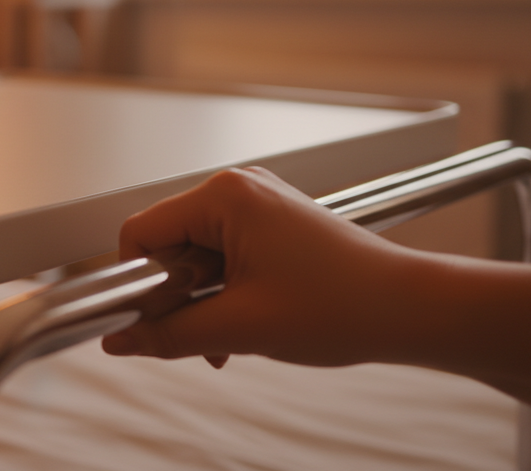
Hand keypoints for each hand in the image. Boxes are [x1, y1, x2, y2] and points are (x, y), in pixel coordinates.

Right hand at [102, 166, 426, 368]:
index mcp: (225, 196)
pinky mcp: (272, 224)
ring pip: (195, 257)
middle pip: (167, 245)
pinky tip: (246, 325)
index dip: (137, 284)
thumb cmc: (345, 303)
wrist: (409, 310)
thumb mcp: (239, 328)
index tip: (144, 322)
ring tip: (233, 335)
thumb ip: (168, 334)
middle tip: (203, 335)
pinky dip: (224, 294)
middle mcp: (238, 189)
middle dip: (176, 298)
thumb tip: (121, 340)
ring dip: (202, 302)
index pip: (141, 233)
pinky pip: (223, 257)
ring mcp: (258, 205)